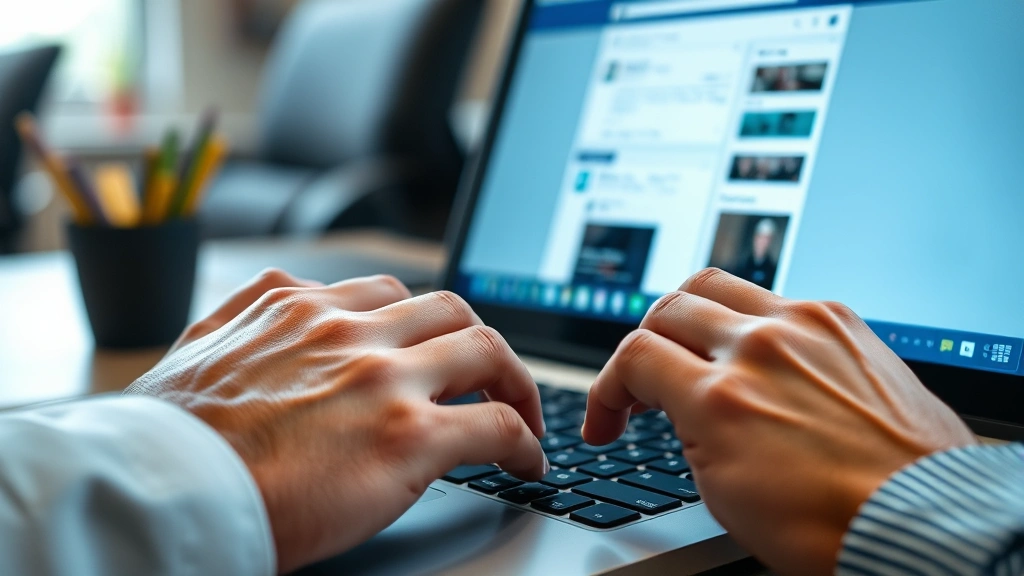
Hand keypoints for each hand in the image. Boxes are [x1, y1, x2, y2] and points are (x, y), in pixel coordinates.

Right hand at [127, 269, 547, 572]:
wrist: (164, 490)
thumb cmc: (171, 437)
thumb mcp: (200, 348)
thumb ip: (244, 319)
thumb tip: (264, 313)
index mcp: (299, 305)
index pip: (386, 292)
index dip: (419, 322)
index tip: (431, 346)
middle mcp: (349, 329)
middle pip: (448, 309)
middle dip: (476, 340)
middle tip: (489, 374)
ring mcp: (384, 379)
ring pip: (485, 350)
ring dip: (515, 380)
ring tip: (523, 412)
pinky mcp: (409, 437)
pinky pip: (497, 426)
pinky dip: (525, 440)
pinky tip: (527, 462)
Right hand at [583, 269, 976, 575]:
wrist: (919, 519)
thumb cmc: (830, 524)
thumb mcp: (724, 492)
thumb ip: (687, 428)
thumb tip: (673, 402)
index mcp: (722, 399)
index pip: (633, 356)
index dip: (607, 389)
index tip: (610, 419)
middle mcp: (761, 347)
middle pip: (666, 308)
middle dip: (641, 348)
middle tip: (643, 385)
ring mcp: (805, 325)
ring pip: (714, 284)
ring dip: (687, 316)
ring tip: (690, 351)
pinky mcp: (841, 320)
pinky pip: (772, 298)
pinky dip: (746, 321)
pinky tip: (751, 353)